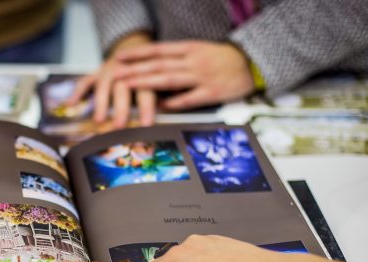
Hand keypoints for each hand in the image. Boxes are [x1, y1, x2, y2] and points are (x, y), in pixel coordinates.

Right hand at [66, 32, 155, 128]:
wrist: (135, 46)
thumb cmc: (149, 70)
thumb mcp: (160, 80)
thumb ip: (164, 95)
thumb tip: (168, 115)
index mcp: (145, 73)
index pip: (146, 90)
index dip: (146, 108)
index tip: (146, 125)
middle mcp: (126, 69)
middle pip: (123, 87)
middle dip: (121, 107)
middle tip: (120, 126)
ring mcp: (109, 70)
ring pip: (104, 84)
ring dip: (101, 102)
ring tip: (99, 120)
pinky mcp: (97, 71)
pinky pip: (85, 81)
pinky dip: (77, 92)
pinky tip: (70, 104)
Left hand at [114, 40, 254, 110]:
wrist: (250, 64)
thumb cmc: (220, 59)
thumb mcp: (197, 52)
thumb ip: (176, 59)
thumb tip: (152, 68)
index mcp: (189, 49)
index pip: (158, 50)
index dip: (138, 54)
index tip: (120, 58)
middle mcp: (193, 61)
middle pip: (159, 65)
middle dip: (135, 69)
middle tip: (116, 74)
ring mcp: (202, 76)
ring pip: (170, 79)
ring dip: (148, 82)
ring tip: (130, 86)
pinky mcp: (211, 92)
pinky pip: (189, 98)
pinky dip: (174, 102)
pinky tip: (159, 107)